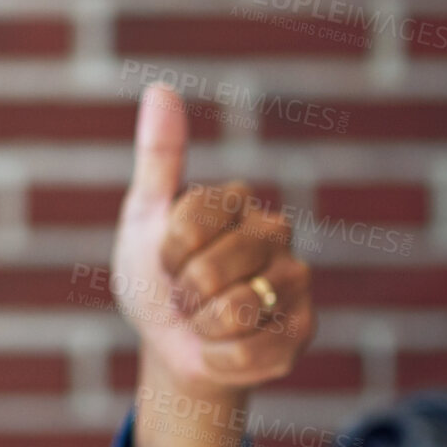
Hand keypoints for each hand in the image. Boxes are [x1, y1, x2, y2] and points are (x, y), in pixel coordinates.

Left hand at [114, 84, 315, 391]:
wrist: (169, 344)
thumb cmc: (156, 277)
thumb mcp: (145, 216)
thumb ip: (159, 157)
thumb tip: (160, 88)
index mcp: (238, 201)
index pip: (189, 222)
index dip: (164, 251)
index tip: (165, 256)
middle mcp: (276, 234)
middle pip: (212, 271)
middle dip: (182, 292)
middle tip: (186, 293)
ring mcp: (295, 284)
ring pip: (234, 311)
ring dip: (201, 325)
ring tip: (207, 318)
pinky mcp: (302, 333)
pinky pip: (248, 353)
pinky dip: (218, 358)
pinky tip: (223, 347)